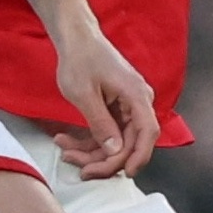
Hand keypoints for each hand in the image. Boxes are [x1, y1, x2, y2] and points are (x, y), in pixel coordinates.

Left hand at [47, 17, 156, 180]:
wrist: (76, 38)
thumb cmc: (80, 58)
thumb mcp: (84, 94)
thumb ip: (100, 124)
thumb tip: (115, 151)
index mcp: (136, 96)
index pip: (147, 132)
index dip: (139, 157)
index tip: (125, 173)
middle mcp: (137, 102)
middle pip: (129, 142)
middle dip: (103, 159)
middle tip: (79, 169)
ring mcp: (127, 106)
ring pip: (116, 141)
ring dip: (91, 152)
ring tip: (64, 151)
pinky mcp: (116, 108)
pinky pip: (107, 132)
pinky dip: (88, 140)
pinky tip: (65, 141)